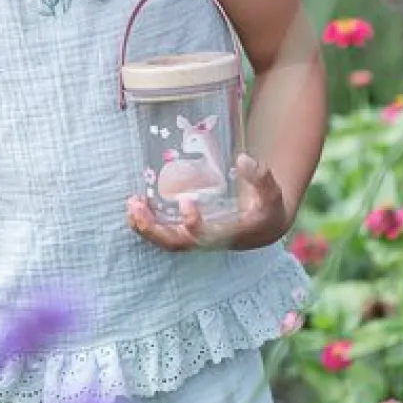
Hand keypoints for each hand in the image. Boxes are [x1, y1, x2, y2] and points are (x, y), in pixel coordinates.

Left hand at [127, 153, 291, 251]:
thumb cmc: (265, 208)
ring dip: (144, 225)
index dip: (193, 224)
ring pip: (164, 240)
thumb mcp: (271, 193)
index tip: (186, 202)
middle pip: (175, 243)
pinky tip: (135, 204)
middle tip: (137, 206)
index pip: (205, 236)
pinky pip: (162, 232)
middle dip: (153, 229)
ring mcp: (194, 238)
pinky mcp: (186, 231)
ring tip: (131, 204)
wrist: (262, 226)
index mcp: (227, 234)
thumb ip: (262, 177)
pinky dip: (146, 222)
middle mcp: (206, 240)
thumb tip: (244, 159)